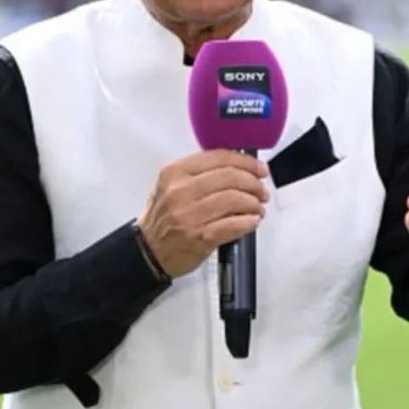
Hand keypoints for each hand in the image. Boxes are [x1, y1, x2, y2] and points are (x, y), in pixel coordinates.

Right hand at [137, 150, 270, 277]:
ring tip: (257, 208)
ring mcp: (190, 215)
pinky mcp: (200, 237)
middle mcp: (180, 191)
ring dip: (254, 203)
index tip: (258, 169)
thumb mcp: (171, 185)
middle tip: (261, 190)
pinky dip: (249, 222)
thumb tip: (238, 165)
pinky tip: (253, 221)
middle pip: (231, 177)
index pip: (219, 157)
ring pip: (235, 199)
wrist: (147, 251)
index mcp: (175, 173)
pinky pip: (234, 224)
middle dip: (254, 183)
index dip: (246, 162)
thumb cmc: (163, 218)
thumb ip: (200, 171)